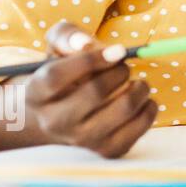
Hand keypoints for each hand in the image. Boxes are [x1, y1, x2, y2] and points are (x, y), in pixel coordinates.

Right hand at [20, 21, 158, 155]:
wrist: (61, 118)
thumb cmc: (64, 75)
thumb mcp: (57, 48)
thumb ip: (67, 35)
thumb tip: (85, 42)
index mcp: (36, 93)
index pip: (57, 76)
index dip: (91, 59)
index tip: (118, 50)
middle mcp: (53, 122)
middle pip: (95, 91)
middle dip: (120, 71)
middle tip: (124, 67)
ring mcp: (80, 140)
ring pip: (123, 108)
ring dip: (140, 88)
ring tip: (136, 82)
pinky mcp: (106, 151)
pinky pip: (139, 126)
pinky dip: (149, 107)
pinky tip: (143, 100)